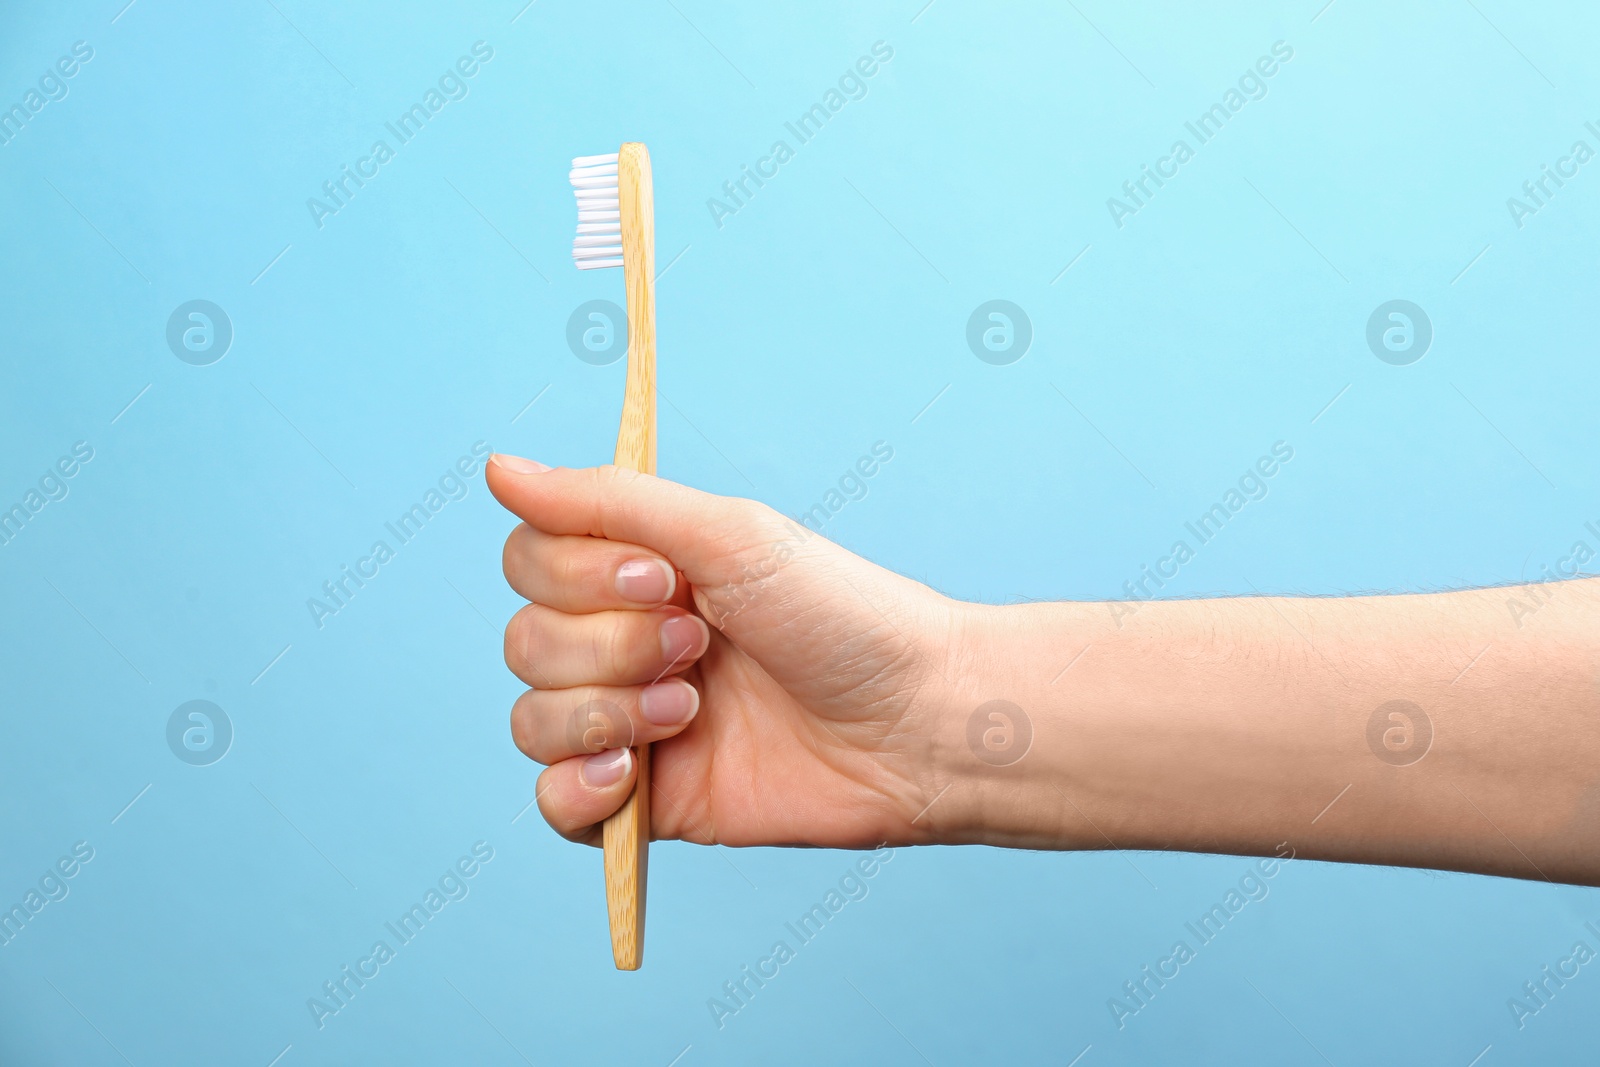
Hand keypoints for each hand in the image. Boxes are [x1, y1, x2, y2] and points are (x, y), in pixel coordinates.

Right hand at [485, 455, 963, 849]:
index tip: (666, 580)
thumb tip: (499, 468)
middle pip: (524, 642)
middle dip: (609, 647)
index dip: (576, 575)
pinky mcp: (649, 803)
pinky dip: (579, 788)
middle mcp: (626, 645)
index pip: (529, 563)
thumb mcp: (728, 534)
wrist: (916, 724)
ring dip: (606, 712)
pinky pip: (552, 804)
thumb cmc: (842, 617)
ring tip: (692, 709)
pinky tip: (637, 775)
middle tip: (701, 646)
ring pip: (532, 720)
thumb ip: (606, 501)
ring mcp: (634, 726)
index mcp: (641, 574)